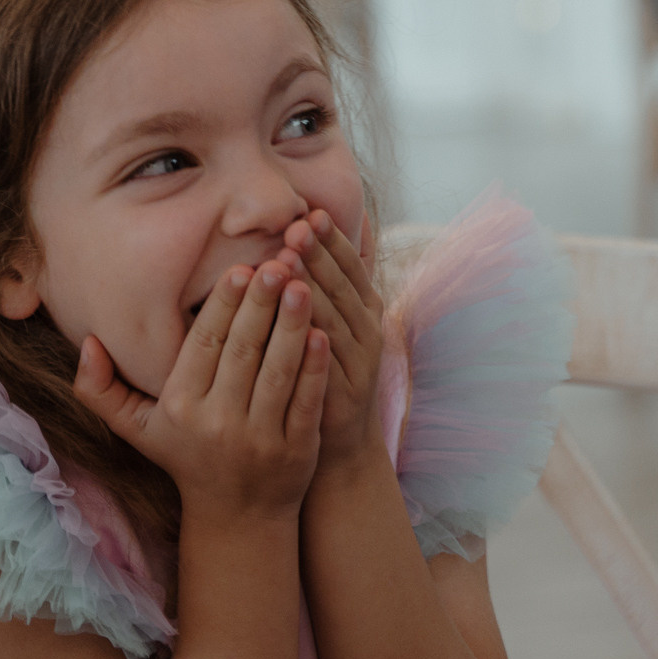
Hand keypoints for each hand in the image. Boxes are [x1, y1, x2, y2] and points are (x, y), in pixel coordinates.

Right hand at [74, 264, 329, 519]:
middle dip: (260, 304)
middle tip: (278, 262)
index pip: (205, 345)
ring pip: (277, 371)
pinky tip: (323, 334)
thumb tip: (87, 341)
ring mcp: (259, 438)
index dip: (224, 305)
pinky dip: (315, 369)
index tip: (241, 267)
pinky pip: (306, 401)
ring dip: (292, 326)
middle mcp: (217, 422)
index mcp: (180, 407)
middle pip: (243, 351)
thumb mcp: (137, 428)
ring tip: (303, 284)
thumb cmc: (186, 456)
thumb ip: (100, 388)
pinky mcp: (297, 450)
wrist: (237, 516)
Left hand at [282, 210, 388, 470]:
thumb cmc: (322, 374)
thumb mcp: (330, 326)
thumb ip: (320, 286)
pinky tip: (294, 320)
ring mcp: (359, 363)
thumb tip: (305, 229)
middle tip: (297, 227)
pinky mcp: (343, 393)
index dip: (333, 241)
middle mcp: (369, 333)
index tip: (311, 212)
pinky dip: (311, 337)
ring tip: (288, 261)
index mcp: (366, 311)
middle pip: (343, 287)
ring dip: (313, 288)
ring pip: (335, 319)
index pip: (351, 267)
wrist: (338, 446)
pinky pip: (325, 360)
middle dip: (319, 255)